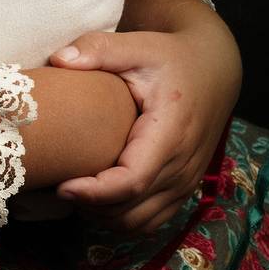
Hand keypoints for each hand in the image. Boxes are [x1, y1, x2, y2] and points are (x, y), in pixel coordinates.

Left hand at [47, 13, 241, 232]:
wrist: (213, 69)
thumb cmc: (171, 58)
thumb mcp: (138, 46)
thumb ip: (99, 49)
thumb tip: (58, 59)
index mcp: (171, 134)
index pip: (132, 182)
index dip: (95, 192)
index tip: (61, 185)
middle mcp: (183, 166)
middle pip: (131, 210)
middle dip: (91, 207)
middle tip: (55, 187)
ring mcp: (186, 182)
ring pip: (140, 223)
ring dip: (104, 217)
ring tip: (74, 193)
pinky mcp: (184, 188)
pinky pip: (152, 220)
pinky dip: (122, 219)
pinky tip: (98, 199)